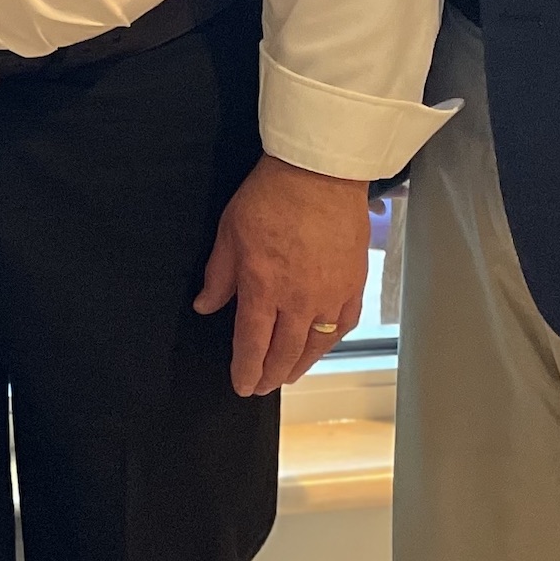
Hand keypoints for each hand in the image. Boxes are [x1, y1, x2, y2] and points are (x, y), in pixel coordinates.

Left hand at [194, 155, 370, 396]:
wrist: (319, 173)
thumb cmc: (270, 196)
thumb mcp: (229, 232)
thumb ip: (218, 275)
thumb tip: (205, 305)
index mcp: (263, 288)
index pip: (252, 343)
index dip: (245, 369)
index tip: (241, 384)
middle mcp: (298, 300)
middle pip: (284, 352)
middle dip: (269, 374)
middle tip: (260, 386)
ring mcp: (330, 294)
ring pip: (315, 345)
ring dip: (299, 366)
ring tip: (287, 376)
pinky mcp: (354, 284)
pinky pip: (343, 325)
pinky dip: (329, 342)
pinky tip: (320, 347)